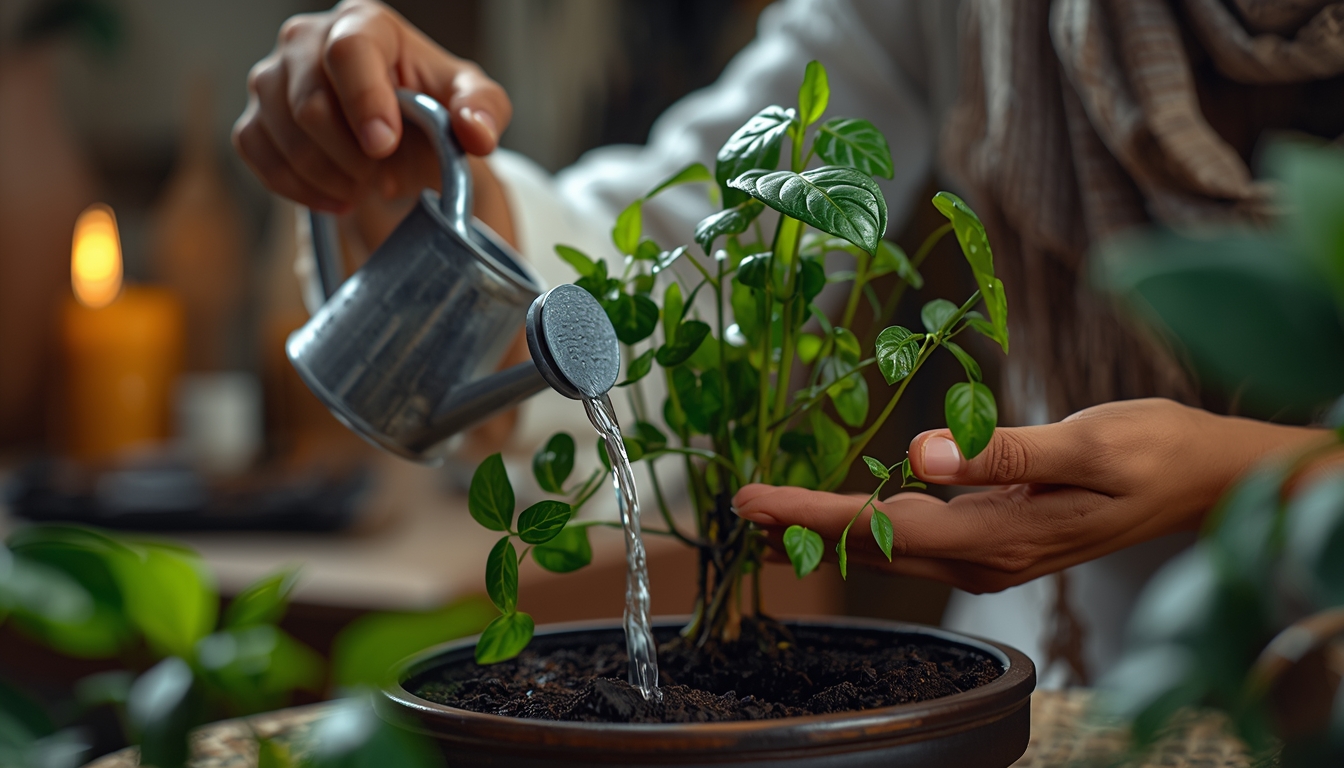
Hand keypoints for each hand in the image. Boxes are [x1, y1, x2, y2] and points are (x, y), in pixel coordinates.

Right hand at [232, 0, 510, 212]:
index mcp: (363, 23)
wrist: (401, 134)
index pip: (349, 53)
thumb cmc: (432, 107)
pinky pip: (258, 155)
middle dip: (353, 156)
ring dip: (330, 175)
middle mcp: (306, 38)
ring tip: (366, 184)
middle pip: (310, 104)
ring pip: (282, 135)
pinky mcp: (255, 116)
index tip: (384, 146)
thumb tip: (477, 133)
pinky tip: (338, 196)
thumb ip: (483, 109)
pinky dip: (300, 188)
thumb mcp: (471, 102)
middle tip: (384, 173)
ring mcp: (272, 77)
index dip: (364, 103)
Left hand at [734, 399, 1327, 592]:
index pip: (885, 529)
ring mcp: (994, 555)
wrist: (1205, 478)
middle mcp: (988, 557)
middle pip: (875, 549)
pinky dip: (870, 531)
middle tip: (736, 511)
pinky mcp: (1001, 540)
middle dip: (801, 533)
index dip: (813, 517)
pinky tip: (845, 519)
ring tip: (768, 522)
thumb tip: (922, 453)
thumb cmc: (1154, 450)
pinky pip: (917, 541)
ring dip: (828, 536)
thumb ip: (1004, 451)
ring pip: (891, 550)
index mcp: (1002, 534)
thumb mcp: (1088, 441)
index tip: (753, 503)